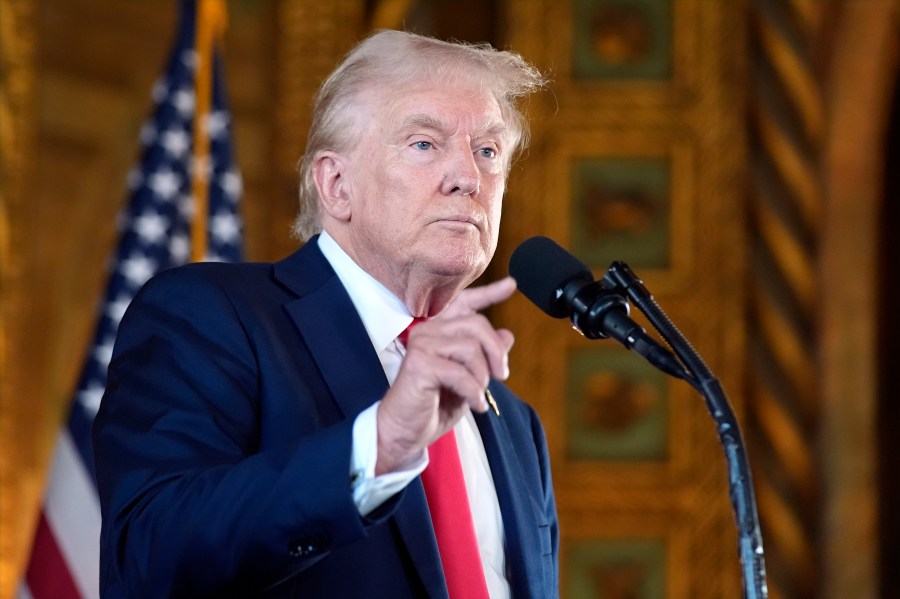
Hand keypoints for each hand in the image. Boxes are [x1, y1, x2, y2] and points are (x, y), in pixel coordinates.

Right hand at [375, 277, 516, 473]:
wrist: (405, 433)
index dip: (489, 293)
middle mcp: (427, 331)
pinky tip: (475, 405)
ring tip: (478, 395)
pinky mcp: (419, 363)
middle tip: (501, 376)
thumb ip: (483, 356)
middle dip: (495, 352)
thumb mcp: (468, 379)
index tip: (512, 284)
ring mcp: (421, 344)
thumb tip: (506, 334)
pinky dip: (473, 391)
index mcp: (438, 331)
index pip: (465, 304)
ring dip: (482, 376)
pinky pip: (460, 372)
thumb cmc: (433, 406)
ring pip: (470, 348)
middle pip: (476, 325)